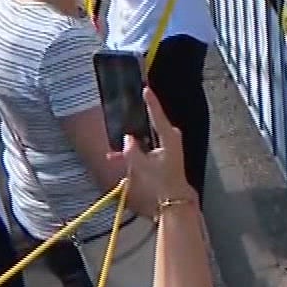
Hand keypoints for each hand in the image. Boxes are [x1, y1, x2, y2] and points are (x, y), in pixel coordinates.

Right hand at [106, 89, 195, 210]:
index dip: (151, 101)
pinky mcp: (165, 153)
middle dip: (132, 129)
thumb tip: (127, 138)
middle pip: (148, 126)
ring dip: (131, 146)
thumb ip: (131, 150)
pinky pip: (147, 147)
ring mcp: (169, 145)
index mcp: (169, 136)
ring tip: (114, 156)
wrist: (173, 198)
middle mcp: (171, 137)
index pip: (157, 114)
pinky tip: (120, 160)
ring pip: (145, 139)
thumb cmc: (161, 182)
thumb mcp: (142, 166)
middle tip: (119, 125)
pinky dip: (136, 152)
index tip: (146, 88)